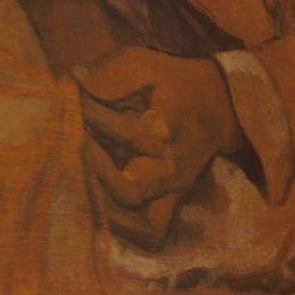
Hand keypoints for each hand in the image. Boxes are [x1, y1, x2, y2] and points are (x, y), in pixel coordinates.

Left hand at [76, 48, 240, 243]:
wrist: (223, 105)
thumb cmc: (177, 83)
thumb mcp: (146, 64)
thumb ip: (110, 75)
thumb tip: (75, 83)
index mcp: (165, 132)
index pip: (115, 131)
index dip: (85, 114)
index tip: (70, 98)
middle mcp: (170, 168)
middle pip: (126, 189)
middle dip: (94, 172)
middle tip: (74, 148)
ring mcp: (172, 189)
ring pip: (138, 222)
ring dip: (105, 208)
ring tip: (79, 182)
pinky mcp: (172, 199)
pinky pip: (151, 229)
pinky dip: (126, 230)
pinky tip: (99, 213)